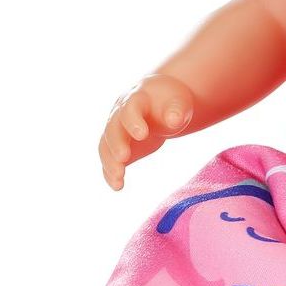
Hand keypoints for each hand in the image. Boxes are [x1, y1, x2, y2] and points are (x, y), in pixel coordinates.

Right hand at [98, 73, 194, 189]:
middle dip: (117, 143)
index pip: (130, 109)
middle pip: (113, 128)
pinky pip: (109, 159)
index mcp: (137, 98)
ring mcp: (116, 130)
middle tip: (124, 158)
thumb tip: (174, 120)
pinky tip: (117, 186)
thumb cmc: (172, 103)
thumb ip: (177, 111)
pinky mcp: (117, 146)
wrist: (162, 104)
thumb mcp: (179, 104)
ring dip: (110, 163)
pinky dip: (110, 172)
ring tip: (118, 181)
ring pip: (106, 145)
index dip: (134, 121)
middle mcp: (120, 113)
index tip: (142, 135)